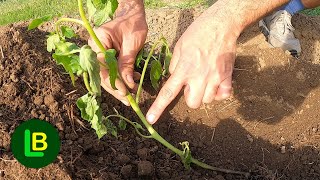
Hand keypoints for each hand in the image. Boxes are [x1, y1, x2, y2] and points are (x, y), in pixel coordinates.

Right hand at [89, 0, 146, 104]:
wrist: (133, 15)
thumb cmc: (133, 24)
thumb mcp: (132, 44)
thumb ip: (127, 63)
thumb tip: (127, 84)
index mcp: (98, 41)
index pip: (102, 67)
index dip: (113, 82)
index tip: (125, 93)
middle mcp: (95, 48)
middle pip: (102, 74)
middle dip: (115, 88)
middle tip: (128, 100)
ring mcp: (99, 53)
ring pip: (106, 75)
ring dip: (118, 86)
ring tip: (131, 95)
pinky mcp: (106, 56)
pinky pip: (111, 70)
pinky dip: (121, 78)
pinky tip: (132, 81)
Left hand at [146, 5, 241, 123]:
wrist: (221, 25)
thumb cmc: (198, 33)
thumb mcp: (179, 47)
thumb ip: (174, 65)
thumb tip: (173, 77)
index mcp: (184, 69)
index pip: (168, 93)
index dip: (158, 108)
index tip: (150, 119)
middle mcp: (199, 77)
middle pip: (192, 103)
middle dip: (189, 97)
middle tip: (191, 84)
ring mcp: (214, 78)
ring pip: (207, 100)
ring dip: (203, 94)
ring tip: (204, 79)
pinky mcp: (227, 77)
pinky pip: (223, 95)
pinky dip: (219, 93)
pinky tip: (217, 83)